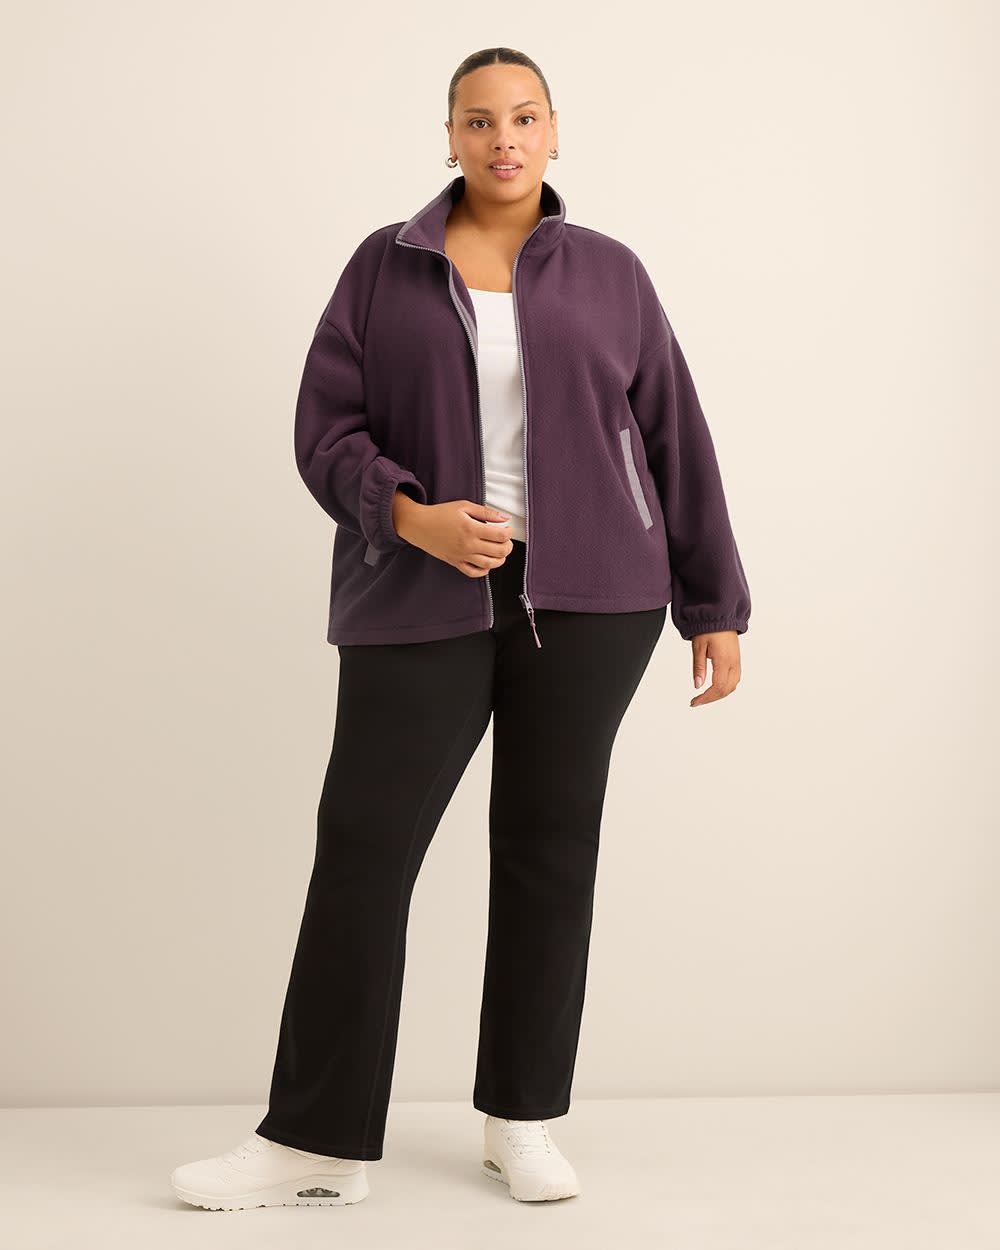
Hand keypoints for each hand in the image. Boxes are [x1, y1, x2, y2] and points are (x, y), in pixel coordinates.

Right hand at [392, 492, 512, 575]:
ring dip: (500, 559)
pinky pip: (473, 572)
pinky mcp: (455, 562)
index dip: (509, 532)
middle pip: (499, 552)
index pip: (501, 536)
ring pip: (490, 564)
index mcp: (471, 528)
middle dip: (508, 546)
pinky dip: (484, 570)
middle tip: (505, 540)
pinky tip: (486, 562)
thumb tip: (505, 518)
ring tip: (499, 551)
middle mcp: (468, 544)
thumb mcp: (464, 506)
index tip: (507, 528)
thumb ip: (486, 512)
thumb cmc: (441, 513)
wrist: (419, 525)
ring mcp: (462, 556)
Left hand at [689, 630, 741, 706]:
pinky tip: (715, 687)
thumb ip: (698, 667)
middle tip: (697, 701)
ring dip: (719, 694)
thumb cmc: (709, 627)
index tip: (695, 702)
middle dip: (711, 698)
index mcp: (724, 660)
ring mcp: (737, 662)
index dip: (706, 698)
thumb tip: (697, 685)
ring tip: (705, 696)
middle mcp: (733, 663)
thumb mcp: (698, 647)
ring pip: (732, 686)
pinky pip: (735, 679)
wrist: (721, 615)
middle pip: (726, 690)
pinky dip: (725, 687)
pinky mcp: (737, 660)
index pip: (717, 687)